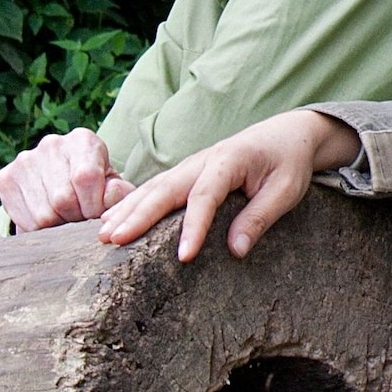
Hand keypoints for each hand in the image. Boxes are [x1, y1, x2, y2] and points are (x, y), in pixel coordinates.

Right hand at [0, 129, 134, 232]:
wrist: (66, 184)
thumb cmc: (97, 189)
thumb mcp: (115, 190)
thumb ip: (120, 194)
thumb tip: (110, 194)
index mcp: (83, 141)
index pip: (85, 178)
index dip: (93, 206)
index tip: (96, 214)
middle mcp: (51, 145)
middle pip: (62, 199)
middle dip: (75, 219)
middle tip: (80, 219)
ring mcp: (25, 160)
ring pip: (42, 214)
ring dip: (57, 226)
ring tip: (65, 218)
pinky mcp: (5, 178)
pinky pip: (22, 219)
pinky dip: (37, 229)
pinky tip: (47, 219)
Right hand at [96, 109, 361, 256]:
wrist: (287, 134)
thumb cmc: (288, 163)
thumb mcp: (286, 191)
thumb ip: (260, 218)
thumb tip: (235, 252)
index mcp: (229, 161)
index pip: (205, 197)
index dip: (193, 227)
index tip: (183, 257)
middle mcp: (203, 161)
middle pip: (165, 189)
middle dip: (138, 215)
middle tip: (114, 241)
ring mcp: (191, 165)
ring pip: (154, 188)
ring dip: (127, 210)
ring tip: (103, 235)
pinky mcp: (186, 174)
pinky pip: (156, 189)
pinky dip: (133, 204)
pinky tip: (113, 220)